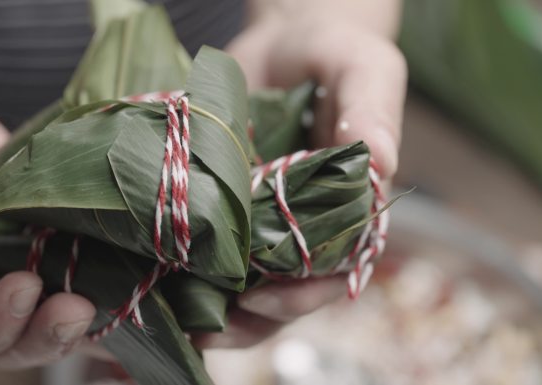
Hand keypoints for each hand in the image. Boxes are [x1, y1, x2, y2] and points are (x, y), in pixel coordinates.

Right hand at [0, 104, 95, 367]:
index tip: (24, 287)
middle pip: (6, 346)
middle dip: (43, 333)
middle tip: (76, 308)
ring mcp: (5, 295)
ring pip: (42, 330)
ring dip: (74, 326)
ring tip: (99, 304)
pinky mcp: (43, 272)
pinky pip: (70, 299)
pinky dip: (102, 310)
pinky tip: (130, 307)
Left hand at [196, 0, 406, 348]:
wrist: (286, 39)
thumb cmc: (335, 53)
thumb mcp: (364, 68)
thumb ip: (373, 109)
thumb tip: (381, 161)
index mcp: (349, 206)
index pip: (334, 267)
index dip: (304, 294)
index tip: (267, 301)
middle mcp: (306, 221)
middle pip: (287, 289)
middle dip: (253, 316)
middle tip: (212, 326)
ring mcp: (263, 215)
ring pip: (247, 279)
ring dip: (218, 307)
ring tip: (182, 320)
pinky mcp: (226, 202)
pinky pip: (211, 243)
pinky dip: (189, 269)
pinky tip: (160, 281)